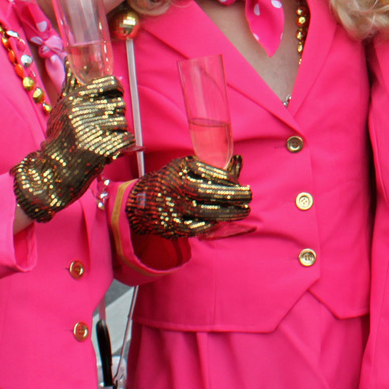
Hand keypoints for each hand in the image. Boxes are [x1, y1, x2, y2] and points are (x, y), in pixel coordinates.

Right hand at [10, 73, 132, 221]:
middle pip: (118, 105)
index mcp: (72, 100)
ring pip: (123, 123)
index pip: (108, 84)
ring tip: (106, 138)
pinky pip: (126, 139)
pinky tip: (113, 149)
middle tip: (108, 124)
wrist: (50, 174)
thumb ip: (67, 85)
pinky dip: (124, 145)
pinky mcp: (98, 150)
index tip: (117, 94)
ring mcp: (89, 131)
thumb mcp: (60, 109)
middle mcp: (79, 113)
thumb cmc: (59, 139)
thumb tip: (65, 57)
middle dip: (117, 115)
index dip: (117, 88)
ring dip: (119, 132)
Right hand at [126, 155, 251, 237]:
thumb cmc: (172, 181)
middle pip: (208, 192)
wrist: (139, 202)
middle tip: (249, 196)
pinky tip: (221, 221)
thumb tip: (239, 161)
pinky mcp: (170, 225)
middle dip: (232, 195)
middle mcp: (174, 187)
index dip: (226, 178)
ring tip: (244, 210)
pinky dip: (210, 224)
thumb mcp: (187, 168)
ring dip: (228, 212)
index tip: (239, 182)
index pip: (207, 171)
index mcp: (178, 169)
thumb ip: (212, 167)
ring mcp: (172, 207)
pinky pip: (195, 227)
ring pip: (204, 211)